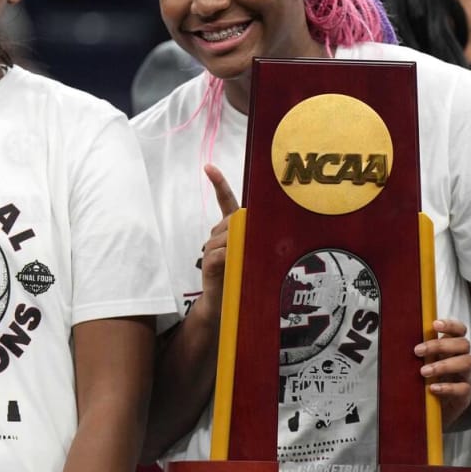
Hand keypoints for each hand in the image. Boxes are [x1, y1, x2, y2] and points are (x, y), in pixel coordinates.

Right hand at [190, 165, 238, 323]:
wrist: (222, 303)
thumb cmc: (239, 275)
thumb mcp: (250, 252)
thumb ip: (252, 236)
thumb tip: (262, 225)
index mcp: (229, 228)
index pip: (224, 200)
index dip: (218, 183)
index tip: (208, 168)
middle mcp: (218, 235)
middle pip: (232, 221)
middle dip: (241, 231)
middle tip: (249, 249)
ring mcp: (212, 247)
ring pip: (228, 237)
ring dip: (238, 248)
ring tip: (241, 263)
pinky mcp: (210, 263)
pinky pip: (222, 253)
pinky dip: (229, 257)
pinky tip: (233, 263)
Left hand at [415, 318, 470, 427]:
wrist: (427, 416)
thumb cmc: (422, 386)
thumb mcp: (419, 366)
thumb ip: (419, 354)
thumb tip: (398, 340)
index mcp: (452, 349)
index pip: (459, 331)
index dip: (451, 325)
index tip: (434, 324)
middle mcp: (461, 360)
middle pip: (463, 344)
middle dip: (440, 345)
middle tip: (418, 351)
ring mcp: (465, 378)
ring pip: (466, 363)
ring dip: (444, 365)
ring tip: (423, 372)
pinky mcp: (464, 396)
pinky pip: (463, 388)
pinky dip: (448, 387)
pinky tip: (433, 388)